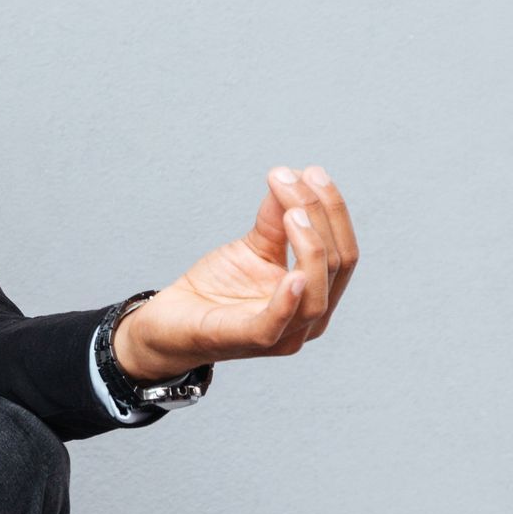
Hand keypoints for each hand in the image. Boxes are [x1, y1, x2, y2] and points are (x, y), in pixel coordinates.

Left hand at [116, 164, 359, 381]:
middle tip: (294, 181)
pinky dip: (287, 300)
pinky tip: (292, 274)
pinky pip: (276, 325)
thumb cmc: (216, 289)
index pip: (344, 251)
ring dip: (310, 247)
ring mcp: (283, 336)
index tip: (311, 171)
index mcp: (315, 294)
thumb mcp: (252, 246)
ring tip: (291, 213)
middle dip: (320, 216)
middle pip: (336, 265)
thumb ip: (275, 218)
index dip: (332, 209)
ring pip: (316, 294)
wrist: (169, 323)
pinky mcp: (249, 342)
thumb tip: (293, 175)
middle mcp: (309, 320)